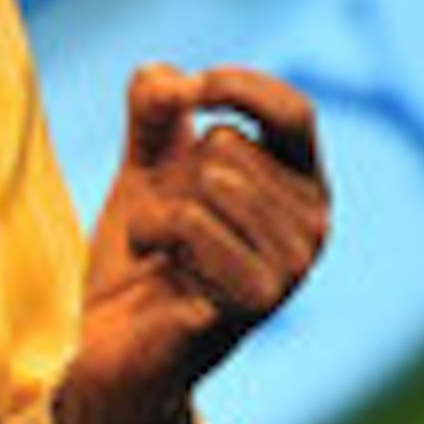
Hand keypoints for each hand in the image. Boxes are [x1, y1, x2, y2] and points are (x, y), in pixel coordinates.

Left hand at [57, 64, 328, 423]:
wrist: (111, 345)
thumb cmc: (144, 255)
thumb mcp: (147, 165)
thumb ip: (156, 108)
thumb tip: (174, 78)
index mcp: (301, 189)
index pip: (294, 113)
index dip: (240, 86)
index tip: (191, 88)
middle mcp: (311, 230)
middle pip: (230, 146)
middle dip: (177, 174)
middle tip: (170, 227)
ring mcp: (290, 271)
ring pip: (211, 181)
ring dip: (158, 207)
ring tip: (161, 250)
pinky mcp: (256, 303)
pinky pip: (192, 223)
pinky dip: (151, 233)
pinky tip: (156, 268)